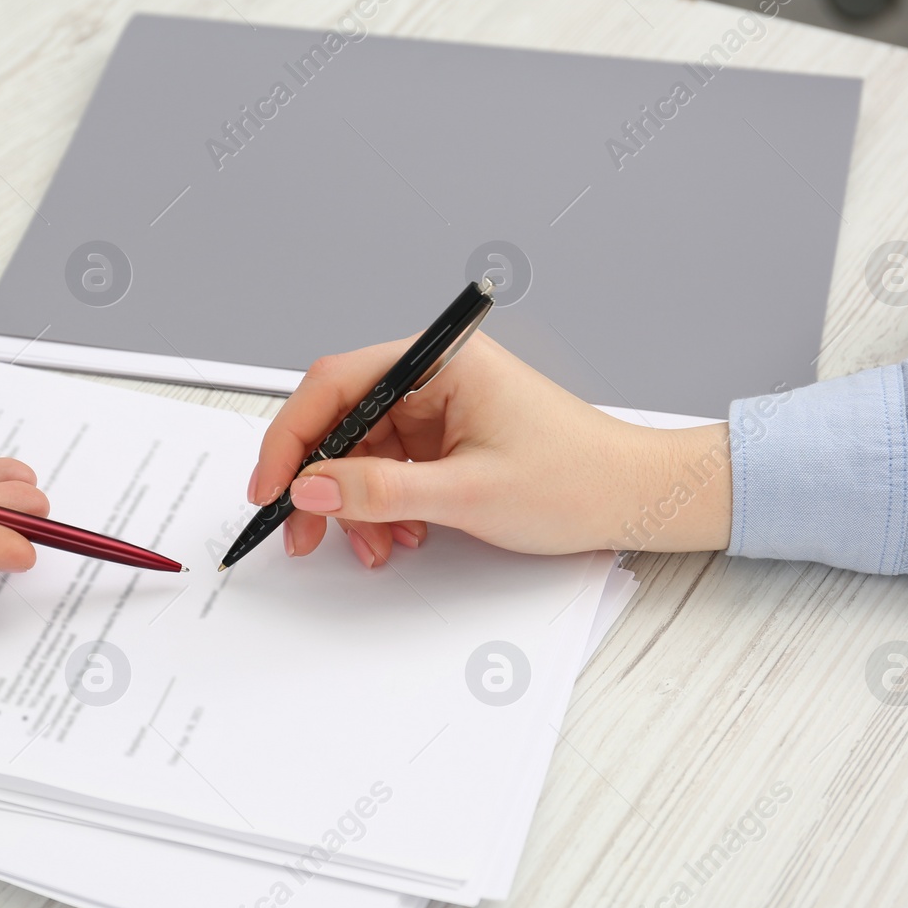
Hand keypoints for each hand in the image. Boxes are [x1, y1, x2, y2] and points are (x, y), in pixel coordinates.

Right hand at [248, 331, 732, 566]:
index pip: (334, 383)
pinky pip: (391, 468)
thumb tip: (309, 489)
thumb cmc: (577, 479)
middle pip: (342, 418)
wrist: (637, 499)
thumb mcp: (467, 495)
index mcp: (441, 361)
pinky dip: (383, 506)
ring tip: (371, 545)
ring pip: (362, 451)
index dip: (290, 437)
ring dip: (355, 503)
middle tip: (302, 534)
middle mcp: (435, 375)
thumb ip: (379, 490)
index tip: (270, 488)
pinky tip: (399, 535)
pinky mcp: (448, 438)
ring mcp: (441, 407)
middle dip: (319, 481)